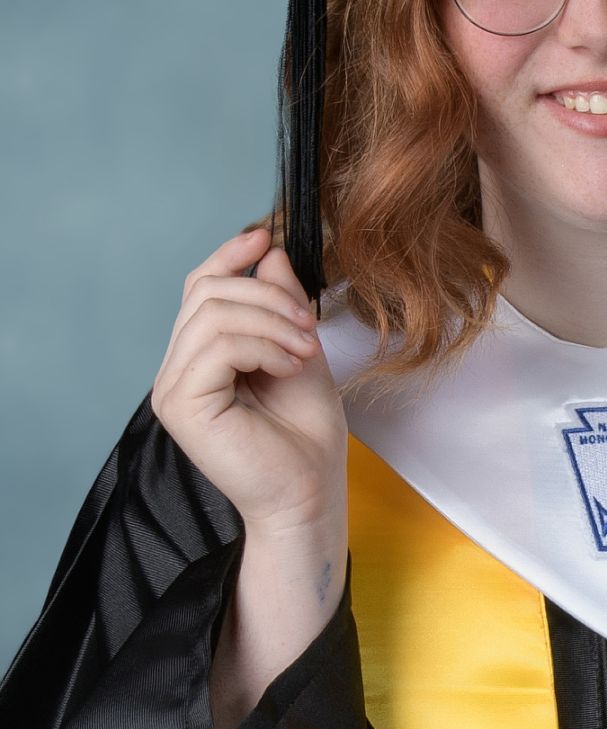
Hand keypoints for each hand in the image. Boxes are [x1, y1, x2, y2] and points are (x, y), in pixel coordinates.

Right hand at [151, 228, 347, 532]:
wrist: (311, 491)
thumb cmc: (306, 434)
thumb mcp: (300, 348)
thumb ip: (282, 302)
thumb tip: (267, 250)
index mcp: (202, 356)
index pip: (199, 288)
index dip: (227, 256)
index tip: (264, 237)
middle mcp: (178, 370)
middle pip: (206, 292)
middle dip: (266, 295)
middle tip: (308, 326)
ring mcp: (174, 389)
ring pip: (212, 315)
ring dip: (271, 321)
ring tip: (304, 348)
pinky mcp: (182, 407)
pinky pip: (216, 347)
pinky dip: (262, 345)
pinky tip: (289, 365)